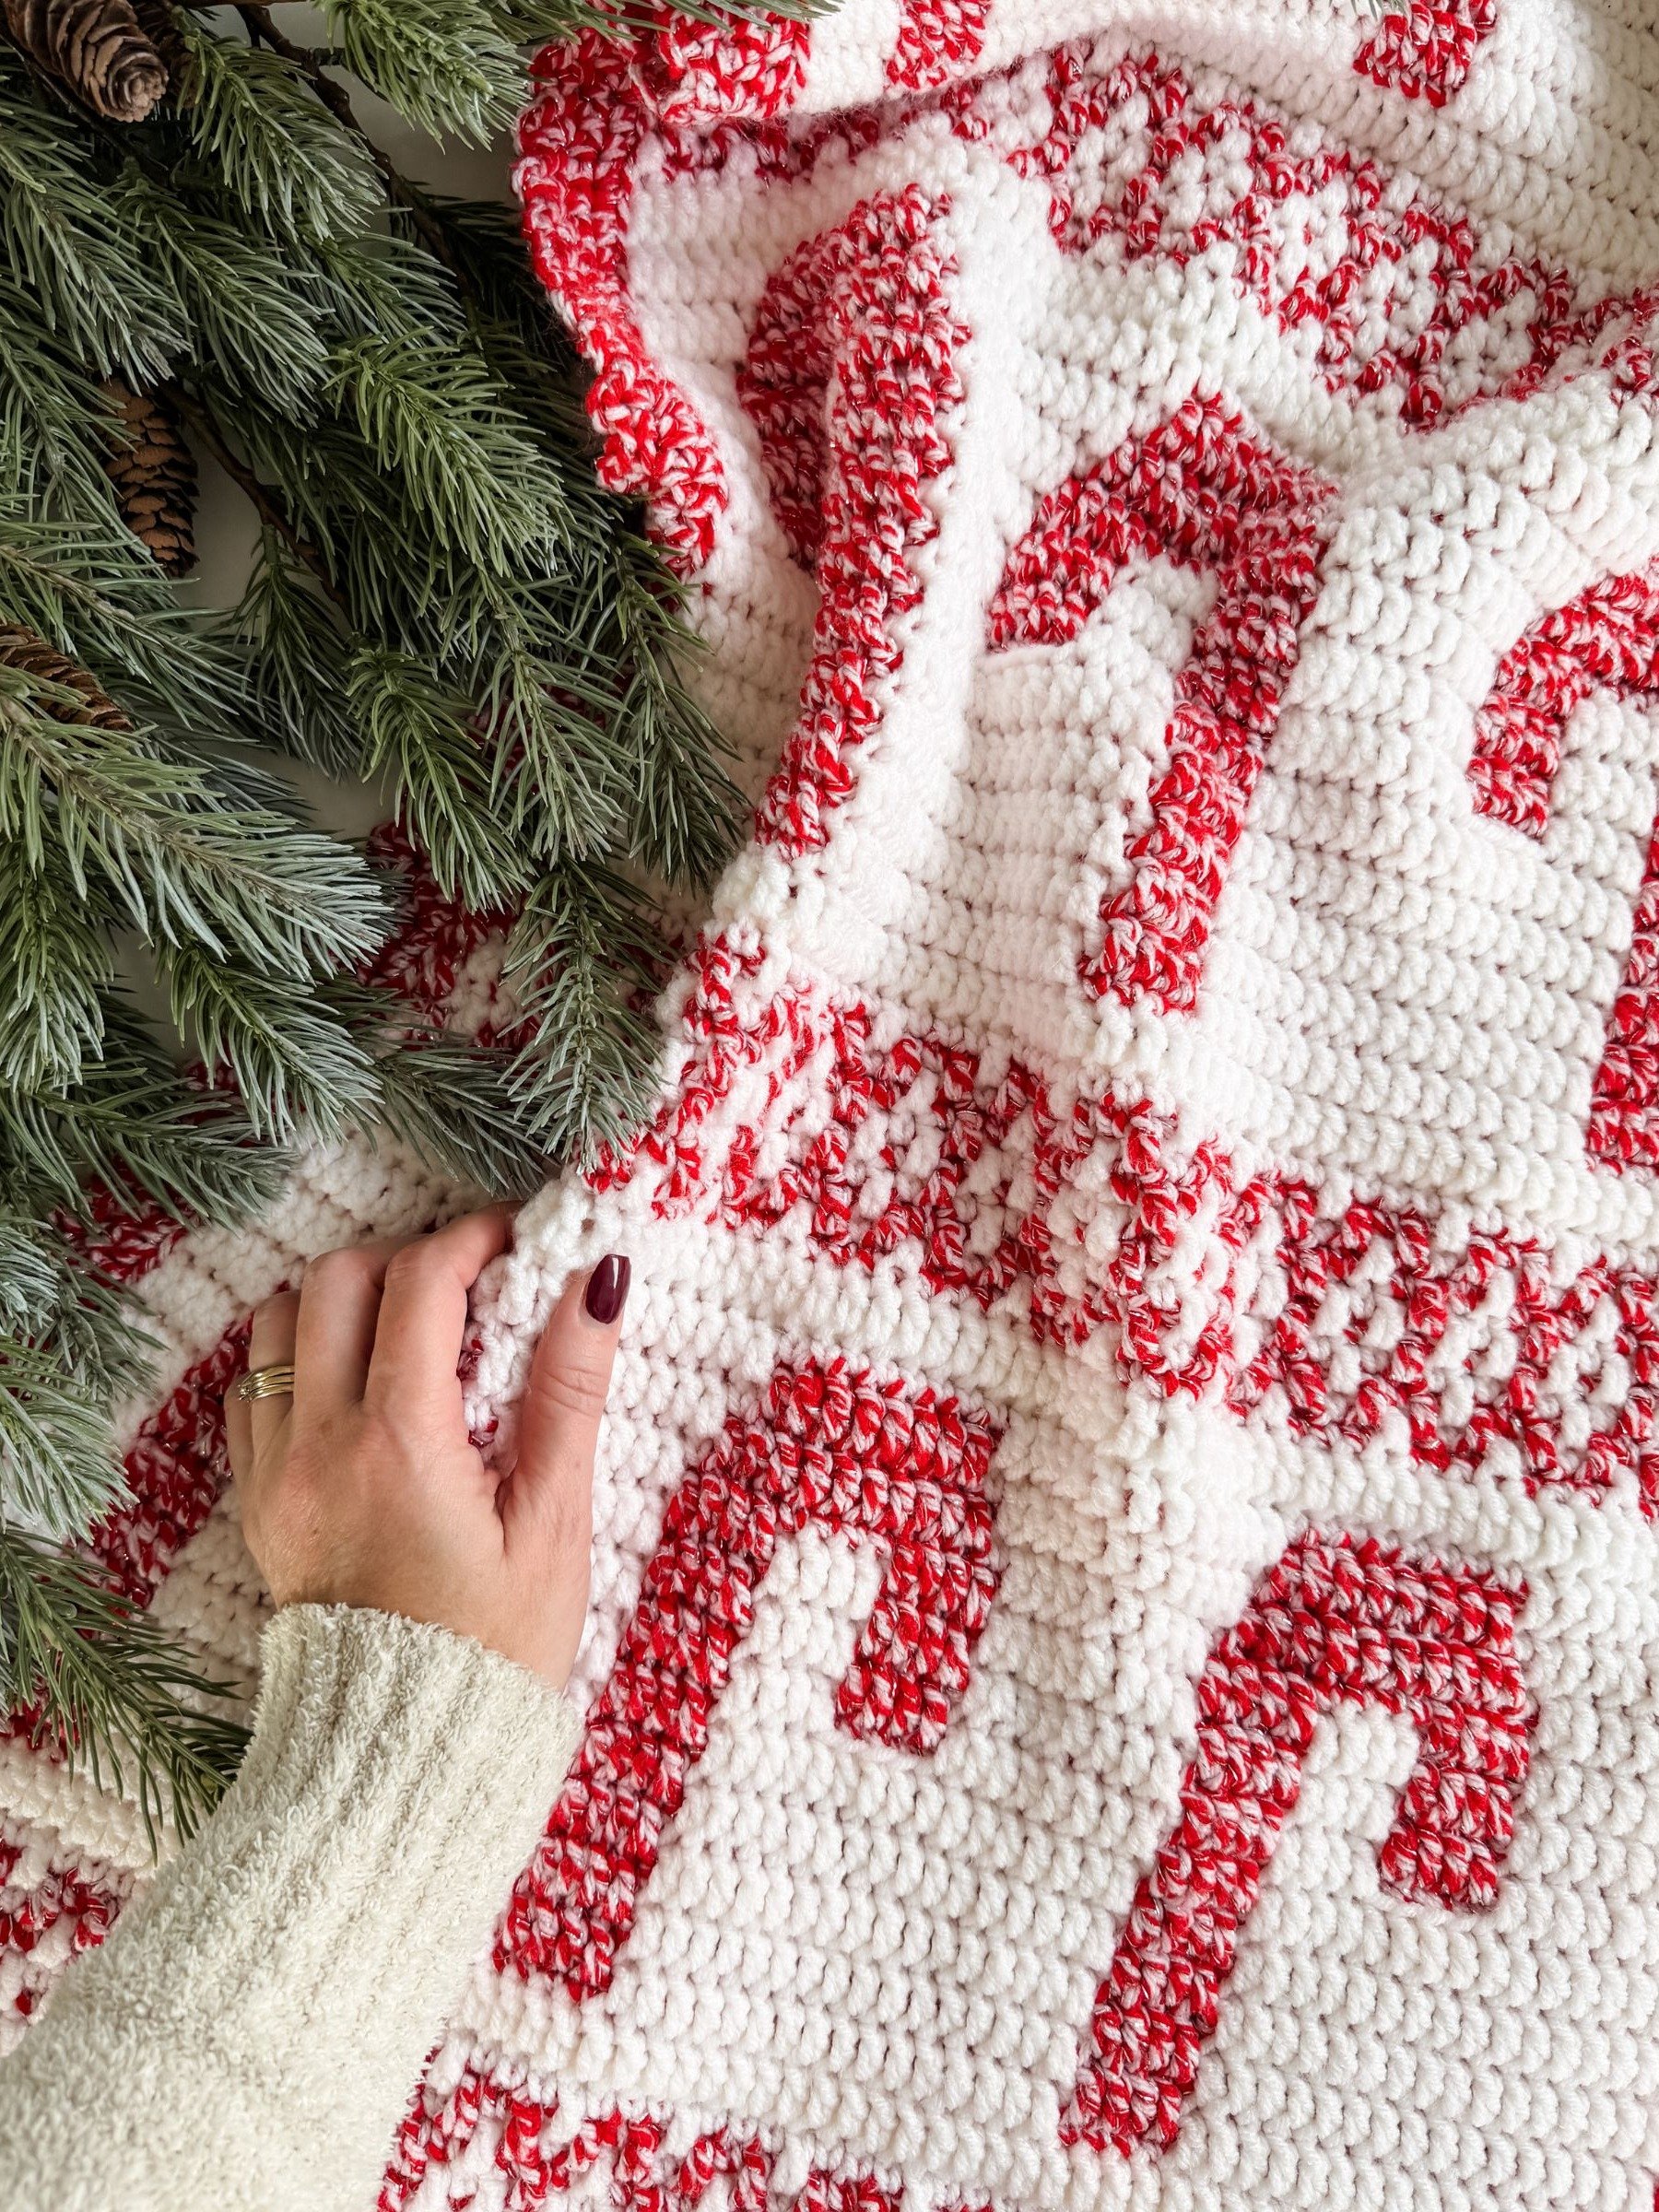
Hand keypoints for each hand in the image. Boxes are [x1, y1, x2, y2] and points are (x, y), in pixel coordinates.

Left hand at [225, 1207, 629, 1686]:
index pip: (421, 1281)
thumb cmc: (495, 1650)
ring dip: (342, 1302)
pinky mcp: (257, 1503)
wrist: (401, 1760)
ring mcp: (275, 1473)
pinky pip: (252, 1390)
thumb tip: (598, 1282)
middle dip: (406, 1258)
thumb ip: (570, 1391)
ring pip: (277, 1322)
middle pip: (335, 1278)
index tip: (517, 1239)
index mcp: (400, 1442)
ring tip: (409, 1332)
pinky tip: (358, 1390)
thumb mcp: (554, 1523)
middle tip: (467, 1285)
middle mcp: (319, 1444)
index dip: (473, 1237)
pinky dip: (298, 1361)